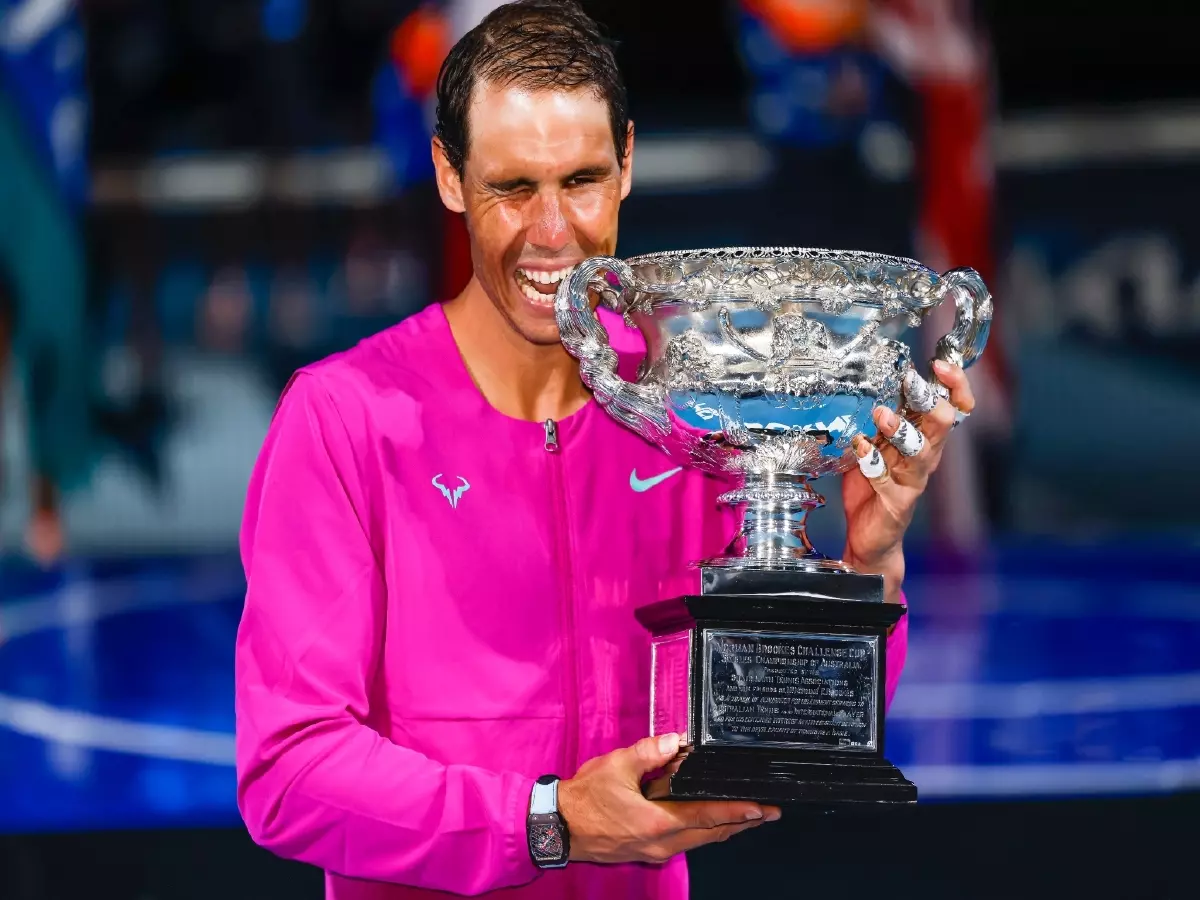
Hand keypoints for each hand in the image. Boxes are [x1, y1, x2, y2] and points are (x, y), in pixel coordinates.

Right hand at [556, 733, 780, 863]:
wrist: (558, 827)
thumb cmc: (585, 798)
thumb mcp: (616, 766)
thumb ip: (648, 752)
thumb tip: (677, 741)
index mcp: (658, 823)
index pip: (707, 816)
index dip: (737, 812)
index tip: (762, 809)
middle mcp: (662, 843)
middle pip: (710, 834)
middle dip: (740, 823)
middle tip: (767, 813)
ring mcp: (654, 850)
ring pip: (699, 841)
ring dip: (723, 828)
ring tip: (746, 816)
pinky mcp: (646, 850)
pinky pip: (684, 843)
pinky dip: (702, 831)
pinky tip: (707, 820)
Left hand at [841, 360, 975, 599]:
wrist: (871, 536)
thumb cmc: (874, 486)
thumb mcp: (878, 444)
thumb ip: (882, 420)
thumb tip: (877, 383)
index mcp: (926, 438)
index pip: (955, 407)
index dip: (954, 385)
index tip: (940, 363)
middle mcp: (926, 457)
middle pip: (943, 425)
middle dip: (930, 401)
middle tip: (912, 382)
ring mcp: (914, 480)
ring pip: (920, 452)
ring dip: (901, 431)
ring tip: (882, 415)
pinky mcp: (897, 501)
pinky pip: (887, 479)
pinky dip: (873, 462)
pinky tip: (861, 447)